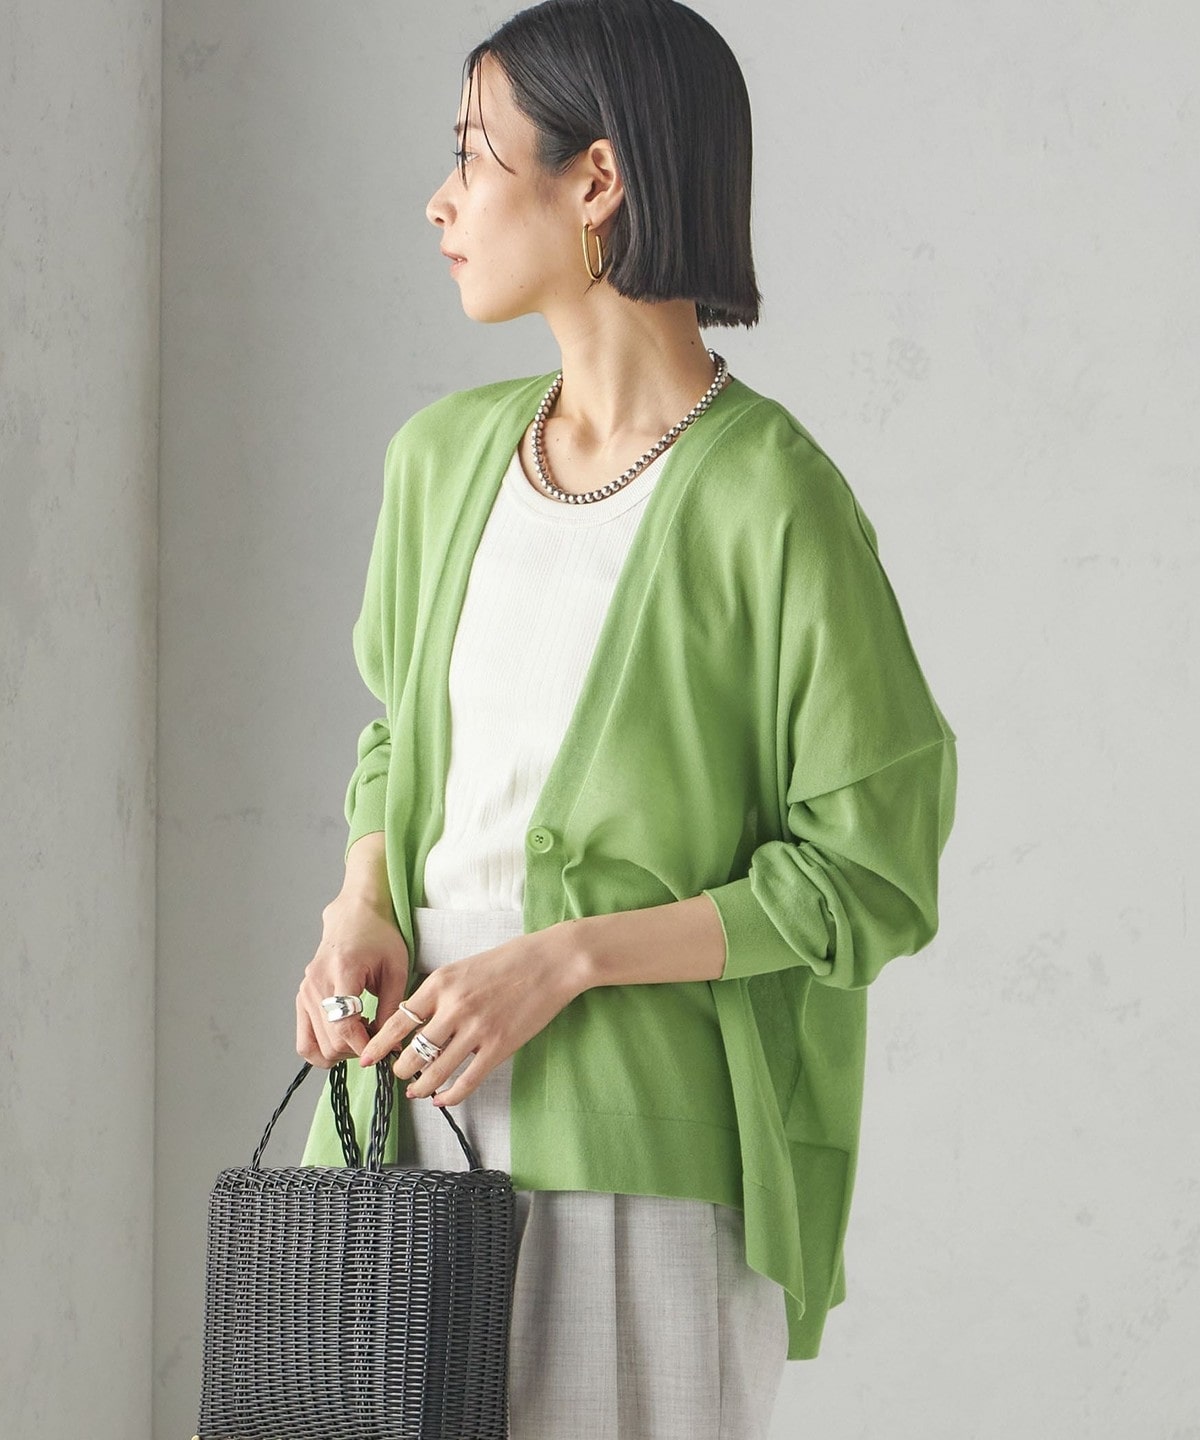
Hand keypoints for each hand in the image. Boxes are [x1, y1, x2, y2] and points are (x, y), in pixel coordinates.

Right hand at [295, 891, 410, 1066]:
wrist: (355, 915)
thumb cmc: (379, 937)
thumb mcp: (396, 969)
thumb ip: (393, 1008)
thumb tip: (390, 1045)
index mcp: (342, 971)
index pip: (344, 1025)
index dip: (364, 1046)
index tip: (383, 1051)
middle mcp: (317, 982)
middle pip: (330, 1040)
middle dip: (357, 1050)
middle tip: (377, 1039)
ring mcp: (305, 991)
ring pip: (316, 1046)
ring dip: (341, 1052)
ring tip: (361, 1037)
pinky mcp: (301, 997)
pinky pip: (304, 1040)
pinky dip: (322, 1050)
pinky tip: (343, 1041)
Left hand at [358, 923, 587, 1106]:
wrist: (551, 962)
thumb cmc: (508, 961)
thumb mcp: (462, 967)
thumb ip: (437, 992)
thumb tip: (412, 1018)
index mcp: (440, 983)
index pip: (399, 1020)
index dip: (380, 1044)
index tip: (368, 1059)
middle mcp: (454, 1007)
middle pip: (412, 1051)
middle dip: (400, 1070)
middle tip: (399, 1075)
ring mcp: (477, 1029)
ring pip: (435, 1071)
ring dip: (421, 1087)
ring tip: (416, 1091)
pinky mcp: (499, 1046)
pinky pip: (466, 1081)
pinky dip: (450, 1095)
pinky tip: (443, 1099)